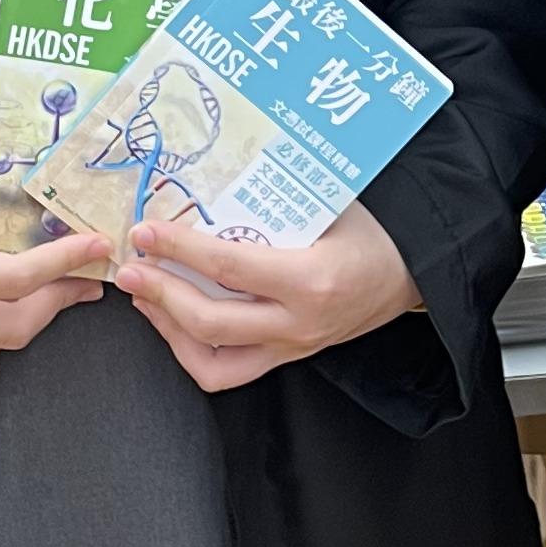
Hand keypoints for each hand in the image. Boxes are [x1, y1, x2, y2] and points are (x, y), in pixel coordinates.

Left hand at [111, 201, 420, 393]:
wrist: (416, 273)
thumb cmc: (376, 232)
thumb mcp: (331, 205)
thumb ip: (273, 198)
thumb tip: (206, 176)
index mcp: (311, 279)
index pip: (228, 267)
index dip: (179, 249)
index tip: (145, 232)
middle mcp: (298, 323)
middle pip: (210, 322)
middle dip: (160, 294)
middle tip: (129, 268)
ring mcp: (293, 347)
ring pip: (213, 362)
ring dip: (169, 330)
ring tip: (145, 298)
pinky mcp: (289, 358)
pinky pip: (230, 370)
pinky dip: (193, 349)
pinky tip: (175, 320)